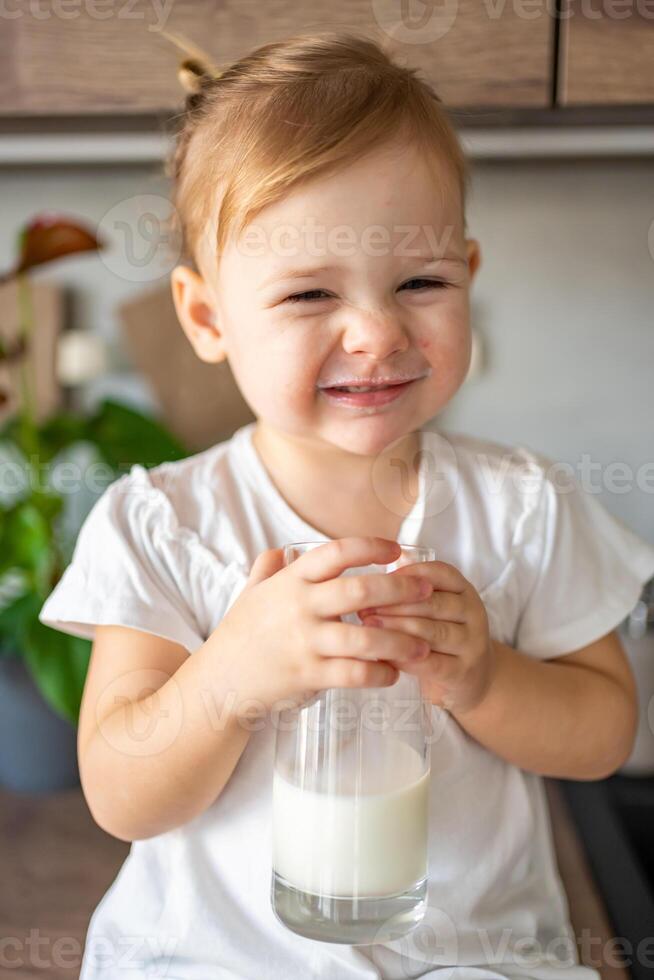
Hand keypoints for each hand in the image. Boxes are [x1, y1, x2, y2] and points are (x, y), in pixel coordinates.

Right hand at [212, 537, 434, 716]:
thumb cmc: (240, 635)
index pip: (336, 553)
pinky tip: (392, 674)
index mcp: (291, 582)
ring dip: (400, 640)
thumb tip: (283, 550)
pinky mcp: (308, 676)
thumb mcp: (250, 593)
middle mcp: (300, 607)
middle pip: (359, 590)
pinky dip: (379, 674)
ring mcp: (305, 642)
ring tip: (422, 644)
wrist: (220, 681)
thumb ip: (268, 568)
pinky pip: (354, 674)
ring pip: (364, 638)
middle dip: (400, 588)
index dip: (370, 546)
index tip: (396, 549)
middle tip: (426, 591)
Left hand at [357, 560, 496, 713]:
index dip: (406, 575)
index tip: (375, 580)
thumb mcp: (433, 606)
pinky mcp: (463, 672)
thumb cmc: (440, 634)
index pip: (438, 573)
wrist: (471, 676)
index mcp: (463, 589)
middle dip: (393, 604)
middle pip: (432, 602)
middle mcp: (472, 612)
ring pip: (431, 632)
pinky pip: (431, 663)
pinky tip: (384, 656)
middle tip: (363, 607)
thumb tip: (374, 573)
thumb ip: (409, 589)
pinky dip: (405, 658)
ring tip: (368, 628)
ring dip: (396, 629)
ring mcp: (471, 643)